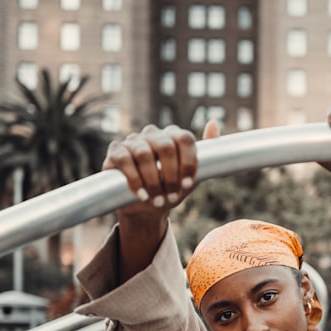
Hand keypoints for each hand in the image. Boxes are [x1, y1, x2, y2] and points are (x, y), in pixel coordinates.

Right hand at [104, 120, 220, 218]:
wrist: (145, 207)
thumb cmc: (170, 188)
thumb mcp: (192, 176)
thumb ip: (208, 153)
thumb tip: (214, 123)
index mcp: (173, 136)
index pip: (185, 138)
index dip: (188, 162)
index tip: (188, 184)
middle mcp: (153, 134)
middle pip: (166, 146)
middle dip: (170, 176)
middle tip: (172, 196)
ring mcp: (133, 141)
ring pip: (144, 154)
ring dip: (153, 182)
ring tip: (157, 201)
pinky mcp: (116, 151)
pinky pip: (124, 159)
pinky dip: (134, 179)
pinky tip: (141, 195)